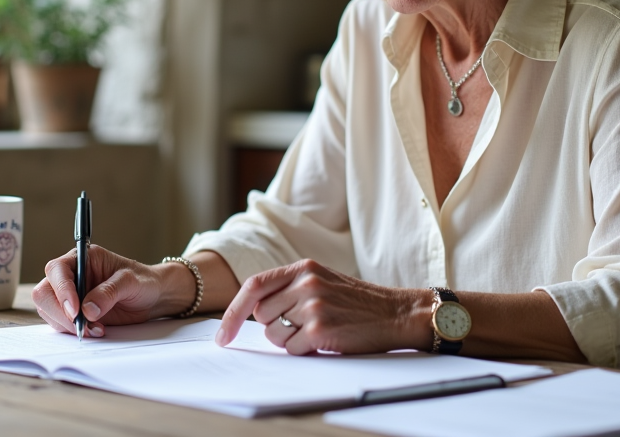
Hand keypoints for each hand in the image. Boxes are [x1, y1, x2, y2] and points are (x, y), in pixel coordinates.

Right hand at [32, 245, 173, 336]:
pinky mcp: (73, 312)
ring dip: (68, 325)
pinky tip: (95, 330)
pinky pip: (60, 323)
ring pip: (48, 310)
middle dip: (60, 312)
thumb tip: (87, 309)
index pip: (58, 269)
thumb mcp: (130, 282)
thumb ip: (109, 292)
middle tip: (82, 325)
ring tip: (96, 328)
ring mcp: (70, 295)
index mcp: (83, 258)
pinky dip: (73, 330)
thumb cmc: (143, 281)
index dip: (62, 289)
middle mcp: (72, 275)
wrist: (152, 298)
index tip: (75, 310)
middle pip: (44, 292)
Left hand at [215, 259, 426, 354]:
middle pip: (261, 315)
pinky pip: (291, 349)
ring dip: (290, 341)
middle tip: (301, 326)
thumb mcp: (323, 281)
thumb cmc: (358, 302)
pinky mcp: (320, 329)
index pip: (254, 286)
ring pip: (274, 334)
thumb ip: (291, 288)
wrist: (396, 312)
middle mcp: (305, 282)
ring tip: (317, 331)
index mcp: (303, 267)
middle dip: (275, 327)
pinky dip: (304, 351)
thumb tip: (253, 310)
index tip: (223, 334)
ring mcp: (312, 305)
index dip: (234, 312)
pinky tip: (326, 340)